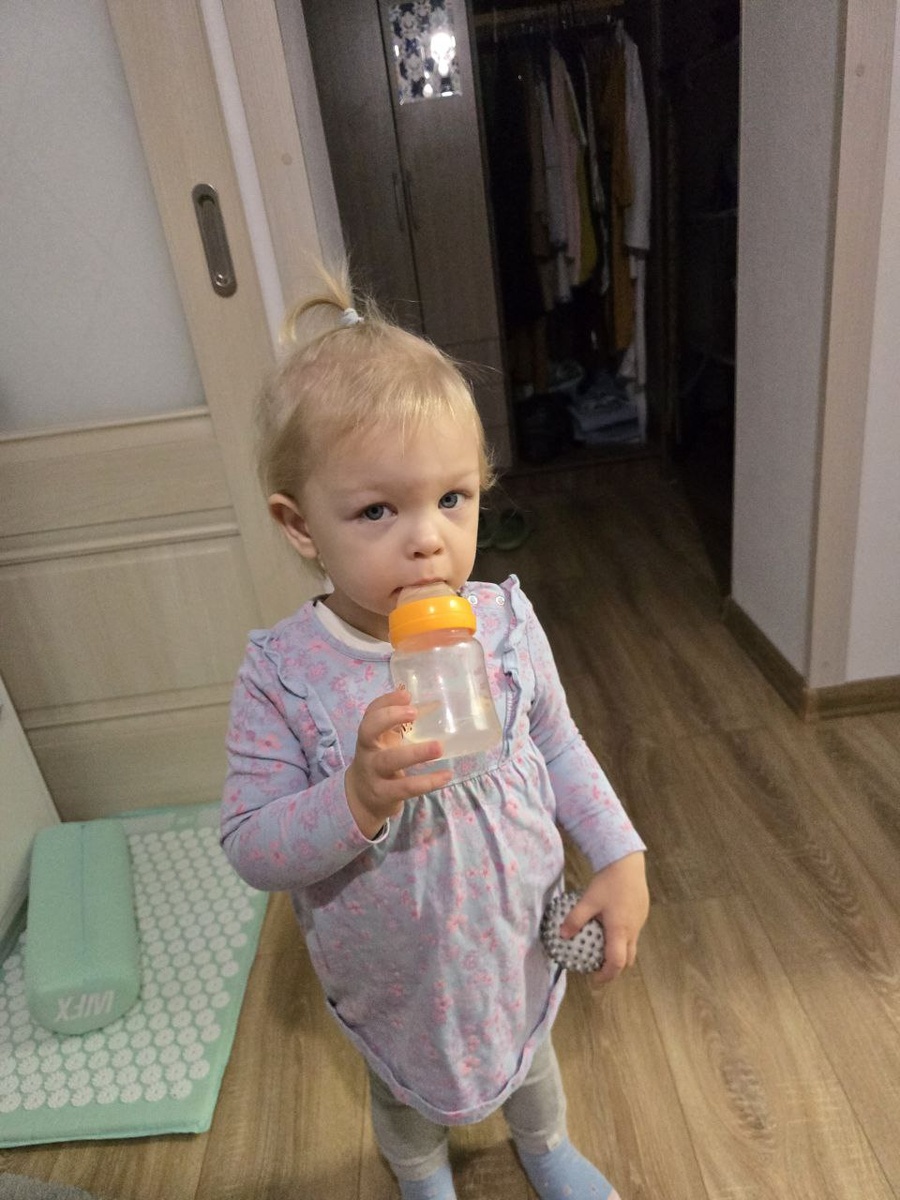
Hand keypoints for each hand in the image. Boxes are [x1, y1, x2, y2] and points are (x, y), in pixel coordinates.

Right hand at [345, 687, 451, 838]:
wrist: (360, 799)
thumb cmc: (379, 762)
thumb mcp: (385, 742)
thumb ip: (401, 725)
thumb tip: (432, 703)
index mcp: (369, 735)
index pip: (370, 712)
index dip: (386, 701)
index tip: (406, 695)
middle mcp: (367, 751)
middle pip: (369, 731)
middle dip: (391, 718)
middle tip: (414, 712)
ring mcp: (373, 773)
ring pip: (389, 761)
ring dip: (415, 753)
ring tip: (439, 747)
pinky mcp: (384, 794)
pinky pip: (405, 787)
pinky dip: (427, 782)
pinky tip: (445, 775)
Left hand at [560, 852, 648, 984]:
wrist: (627, 862)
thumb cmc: (608, 882)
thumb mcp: (588, 900)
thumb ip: (575, 919)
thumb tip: (561, 935)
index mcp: (619, 930)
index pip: (616, 962)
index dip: (606, 975)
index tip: (594, 979)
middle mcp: (632, 930)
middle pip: (627, 959)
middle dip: (613, 968)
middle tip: (598, 967)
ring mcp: (639, 922)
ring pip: (631, 946)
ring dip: (618, 952)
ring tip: (602, 948)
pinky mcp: (642, 913)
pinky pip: (633, 933)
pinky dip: (622, 938)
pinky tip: (610, 926)